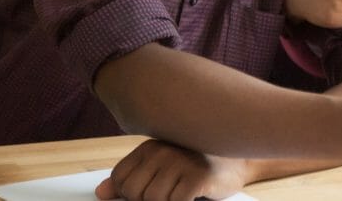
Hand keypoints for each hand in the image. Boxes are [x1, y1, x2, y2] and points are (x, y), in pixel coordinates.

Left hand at [95, 139, 250, 200]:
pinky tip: (193, 193)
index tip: (151, 191)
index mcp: (151, 146)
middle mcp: (162, 149)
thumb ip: (132, 177)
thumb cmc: (198, 166)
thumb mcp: (162, 169)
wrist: (240, 162)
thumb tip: (101, 193)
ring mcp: (179, 161)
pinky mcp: (196, 176)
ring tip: (182, 192)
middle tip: (171, 192)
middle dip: (148, 200)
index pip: (120, 178)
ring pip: (152, 200)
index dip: (130, 194)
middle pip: (133, 192)